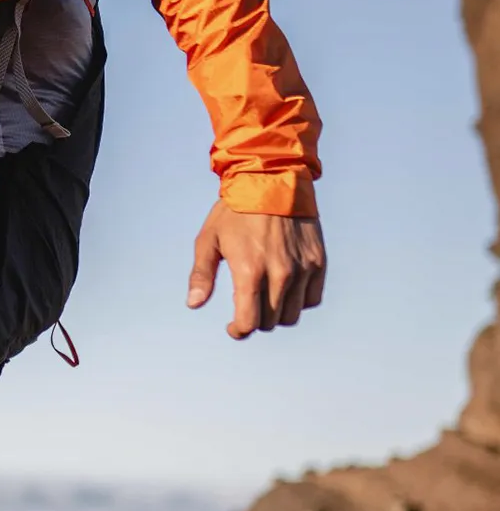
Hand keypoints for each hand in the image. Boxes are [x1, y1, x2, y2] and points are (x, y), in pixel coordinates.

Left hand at [187, 202, 326, 338]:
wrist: (272, 179)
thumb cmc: (234, 211)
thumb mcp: (208, 240)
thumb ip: (201, 276)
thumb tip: (193, 304)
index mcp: (250, 272)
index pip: (249, 323)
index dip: (238, 331)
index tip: (232, 327)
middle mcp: (280, 274)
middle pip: (270, 322)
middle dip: (255, 321)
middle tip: (246, 307)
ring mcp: (302, 268)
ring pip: (293, 315)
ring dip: (277, 314)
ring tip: (265, 300)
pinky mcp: (318, 261)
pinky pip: (312, 299)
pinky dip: (299, 301)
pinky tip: (285, 290)